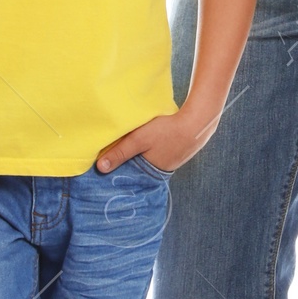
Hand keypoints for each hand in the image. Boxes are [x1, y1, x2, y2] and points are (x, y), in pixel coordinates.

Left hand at [96, 105, 215, 175]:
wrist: (197, 122)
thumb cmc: (167, 131)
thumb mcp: (139, 140)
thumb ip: (120, 153)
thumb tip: (100, 168)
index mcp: (149, 173)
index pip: (128, 175)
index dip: (117, 170)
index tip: (104, 167)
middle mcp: (160, 172)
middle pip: (138, 168)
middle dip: (127, 162)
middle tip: (114, 153)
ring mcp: (170, 163)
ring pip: (148, 160)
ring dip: (140, 154)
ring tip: (131, 146)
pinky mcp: (175, 153)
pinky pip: (158, 154)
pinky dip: (151, 149)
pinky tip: (150, 141)